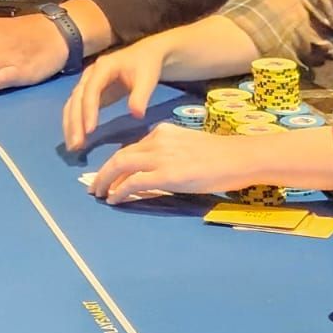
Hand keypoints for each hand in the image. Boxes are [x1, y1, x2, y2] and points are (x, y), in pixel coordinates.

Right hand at [62, 37, 169, 151]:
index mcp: (104, 67)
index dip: (89, 109)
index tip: (90, 130)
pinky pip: (76, 107)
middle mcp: (90, 74)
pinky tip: (77, 139)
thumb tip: (136, 115)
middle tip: (76, 145)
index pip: (91, 89)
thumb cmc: (146, 65)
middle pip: (76, 98)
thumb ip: (141, 95)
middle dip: (75, 122)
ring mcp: (87, 82)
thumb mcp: (148, 78)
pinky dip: (74, 123)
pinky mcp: (88, 92)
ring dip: (70, 125)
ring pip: (72, 104)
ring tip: (74, 146)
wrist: (145, 55)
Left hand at [88, 124, 252, 202]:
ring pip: (121, 165)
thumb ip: (169, 153)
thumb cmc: (221, 156)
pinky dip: (120, 191)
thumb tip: (154, 172)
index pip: (132, 148)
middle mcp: (158, 140)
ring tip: (99, 194)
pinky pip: (134, 182)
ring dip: (106, 181)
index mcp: (163, 132)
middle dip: (103, 172)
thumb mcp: (188, 147)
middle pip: (120, 155)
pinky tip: (114, 199)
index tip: (108, 175)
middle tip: (94, 187)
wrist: (239, 157)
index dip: (116, 163)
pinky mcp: (167, 175)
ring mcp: (162, 157)